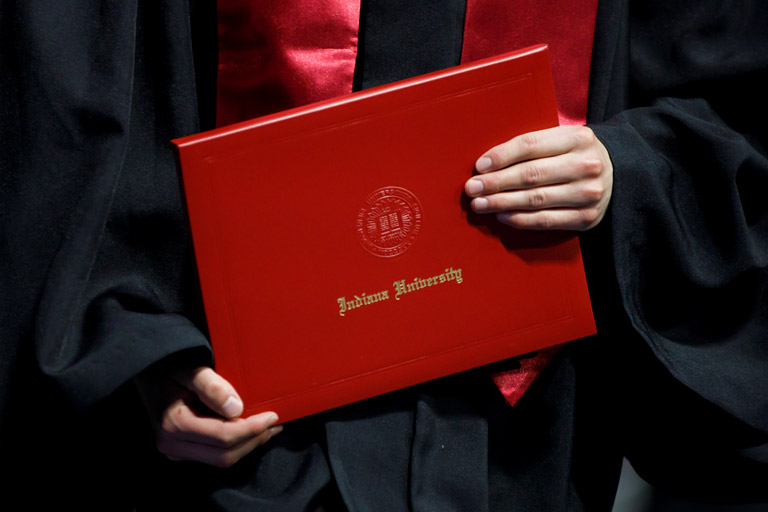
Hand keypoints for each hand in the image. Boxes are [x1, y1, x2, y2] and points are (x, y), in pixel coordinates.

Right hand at [135, 362, 281, 467]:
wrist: (145, 368)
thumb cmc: (168, 364)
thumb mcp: (190, 368)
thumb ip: (212, 386)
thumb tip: (236, 409)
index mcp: (174, 424)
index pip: (223, 437)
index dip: (252, 429)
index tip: (273, 416)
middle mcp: (171, 444)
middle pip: (224, 455)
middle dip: (253, 441)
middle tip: (274, 424)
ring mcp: (174, 450)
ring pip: (220, 459)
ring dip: (247, 445)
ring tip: (267, 429)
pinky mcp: (180, 449)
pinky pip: (213, 455)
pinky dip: (235, 445)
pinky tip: (249, 431)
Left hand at [464, 125, 612, 230]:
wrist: (619, 174)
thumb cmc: (576, 155)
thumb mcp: (563, 140)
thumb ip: (533, 147)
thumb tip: (487, 164)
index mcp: (578, 137)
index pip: (531, 145)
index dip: (501, 156)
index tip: (479, 166)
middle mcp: (586, 165)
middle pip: (530, 175)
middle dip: (495, 183)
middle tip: (472, 188)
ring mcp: (588, 193)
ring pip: (535, 199)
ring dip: (502, 203)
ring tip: (480, 204)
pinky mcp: (587, 217)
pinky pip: (546, 221)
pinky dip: (520, 219)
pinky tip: (502, 215)